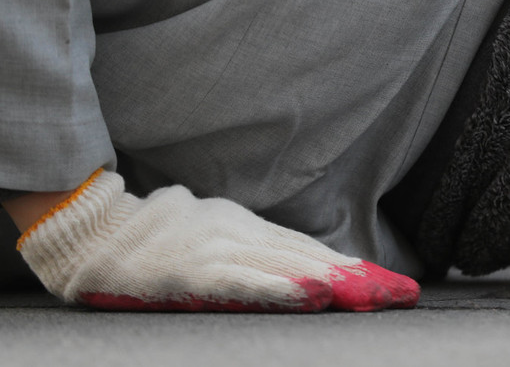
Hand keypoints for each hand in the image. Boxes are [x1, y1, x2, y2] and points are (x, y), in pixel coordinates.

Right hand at [16, 169, 418, 311]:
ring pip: (286, 265)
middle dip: (357, 279)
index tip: (389, 284)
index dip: (350, 266)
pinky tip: (312, 296)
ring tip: (374, 297)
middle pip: (308, 256)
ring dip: (334, 282)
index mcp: (243, 225)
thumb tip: (303, 270)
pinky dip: (281, 288)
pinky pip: (243, 280)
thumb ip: (252, 252)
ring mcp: (216, 248)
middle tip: (401, 295)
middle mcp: (237, 231)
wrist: (94, 231)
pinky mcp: (191, 271)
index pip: (307, 249)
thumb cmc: (156, 240)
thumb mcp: (212, 235)